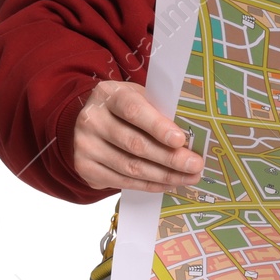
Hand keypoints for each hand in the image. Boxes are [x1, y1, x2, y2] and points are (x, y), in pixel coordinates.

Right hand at [71, 80, 204, 191]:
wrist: (96, 121)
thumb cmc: (128, 107)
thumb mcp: (142, 98)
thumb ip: (160, 112)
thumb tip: (191, 138)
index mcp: (108, 95)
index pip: (134, 110)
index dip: (158, 127)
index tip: (181, 140)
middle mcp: (91, 119)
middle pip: (134, 144)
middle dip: (170, 158)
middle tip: (195, 165)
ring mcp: (84, 145)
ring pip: (130, 167)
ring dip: (164, 175)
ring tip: (188, 177)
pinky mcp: (85, 167)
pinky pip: (121, 181)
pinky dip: (148, 185)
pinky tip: (167, 184)